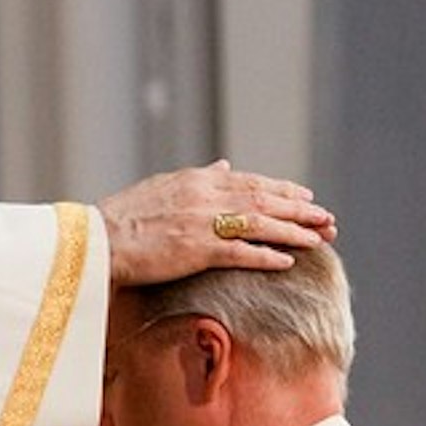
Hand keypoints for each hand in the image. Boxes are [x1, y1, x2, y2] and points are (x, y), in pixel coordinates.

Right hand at [100, 160, 336, 285]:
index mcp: (196, 179)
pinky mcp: (197, 249)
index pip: (250, 182)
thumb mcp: (162, 187)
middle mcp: (205, 195)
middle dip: (299, 209)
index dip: (282, 189)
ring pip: (260, 223)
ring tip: (320, 239)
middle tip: (327, 218)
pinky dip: (266, 255)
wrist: (97, 239)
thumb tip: (224, 165)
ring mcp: (202, 222)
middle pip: (263, 200)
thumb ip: (198, 177)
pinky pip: (241, 252)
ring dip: (293, 231)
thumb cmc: (122, 218)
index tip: (305, 196)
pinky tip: (288, 260)